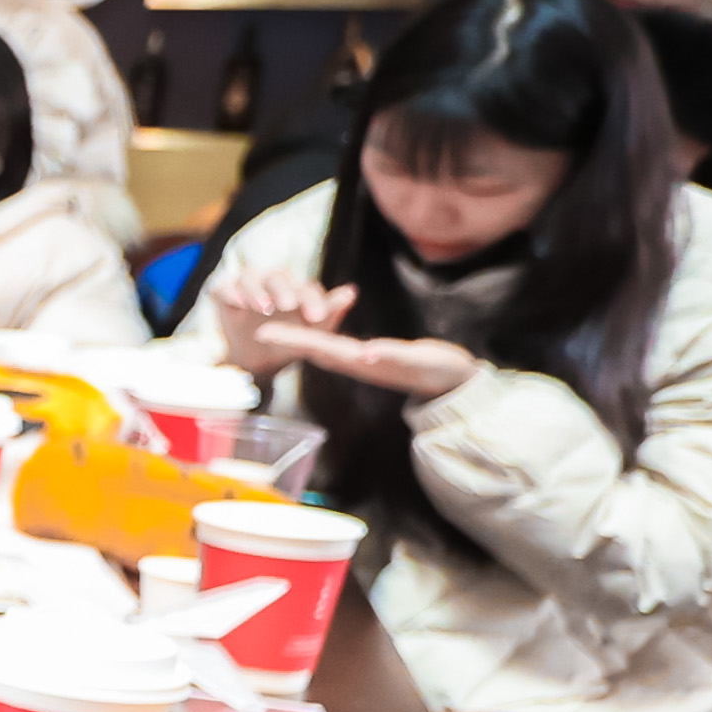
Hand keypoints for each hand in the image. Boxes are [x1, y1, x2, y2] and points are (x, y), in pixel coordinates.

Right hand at [209, 268, 352, 376]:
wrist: (257, 359)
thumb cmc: (289, 342)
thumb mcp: (311, 334)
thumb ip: (330, 312)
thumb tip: (351, 291)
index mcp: (297, 290)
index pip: (305, 289)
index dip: (311, 301)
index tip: (315, 316)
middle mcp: (272, 283)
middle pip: (277, 278)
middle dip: (283, 290)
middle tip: (288, 305)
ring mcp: (247, 287)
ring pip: (250, 278)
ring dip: (257, 290)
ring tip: (263, 306)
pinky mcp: (224, 294)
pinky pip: (225, 288)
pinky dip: (231, 292)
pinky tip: (239, 303)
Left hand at [262, 325, 477, 401]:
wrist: (457, 384)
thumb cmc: (441, 371)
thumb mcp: (419, 361)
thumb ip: (394, 357)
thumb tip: (365, 354)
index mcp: (363, 361)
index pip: (320, 348)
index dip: (292, 339)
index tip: (262, 333)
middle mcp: (358, 362)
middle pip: (315, 348)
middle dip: (287, 339)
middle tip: (255, 328)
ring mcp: (365, 361)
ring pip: (325, 348)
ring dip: (300, 338)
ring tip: (274, 328)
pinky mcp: (374, 358)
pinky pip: (339, 347)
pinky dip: (321, 337)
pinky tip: (310, 328)